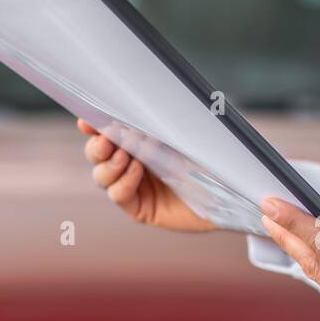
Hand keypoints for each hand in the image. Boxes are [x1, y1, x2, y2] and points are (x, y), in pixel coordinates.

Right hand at [78, 119, 215, 231]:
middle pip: (96, 154)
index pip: (107, 131)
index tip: (87, 120)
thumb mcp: (184, 137)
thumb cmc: (210, 159)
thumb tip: (132, 112)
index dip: (93, 125)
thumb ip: (159, 126)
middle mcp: (131, 163)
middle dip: (96, 145)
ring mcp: (133, 187)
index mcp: (138, 141)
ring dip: (108, 164)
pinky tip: (136, 171)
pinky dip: (123, 182)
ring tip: (125, 155)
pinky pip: (118, 195)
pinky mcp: (139, 208)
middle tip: (105, 139)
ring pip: (101, 175)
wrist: (231, 194)